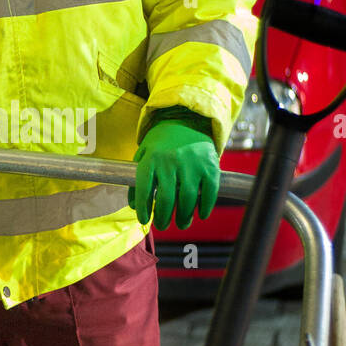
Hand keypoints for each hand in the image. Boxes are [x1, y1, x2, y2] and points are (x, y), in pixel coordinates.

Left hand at [128, 113, 219, 229]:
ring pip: (187, 199)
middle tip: (163, 225)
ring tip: (182, 223)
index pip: (144, 189)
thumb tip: (135, 207)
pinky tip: (201, 215)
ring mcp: (192, 163)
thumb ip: (137, 179)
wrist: (188, 120)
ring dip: (184, 217)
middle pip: (166, 199)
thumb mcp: (144, 154)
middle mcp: (171, 161)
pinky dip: (205, 207)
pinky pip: (209, 192)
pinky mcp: (210, 166)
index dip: (143, 208)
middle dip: (163, 218)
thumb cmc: (161, 143)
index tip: (144, 220)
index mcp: (151, 158)